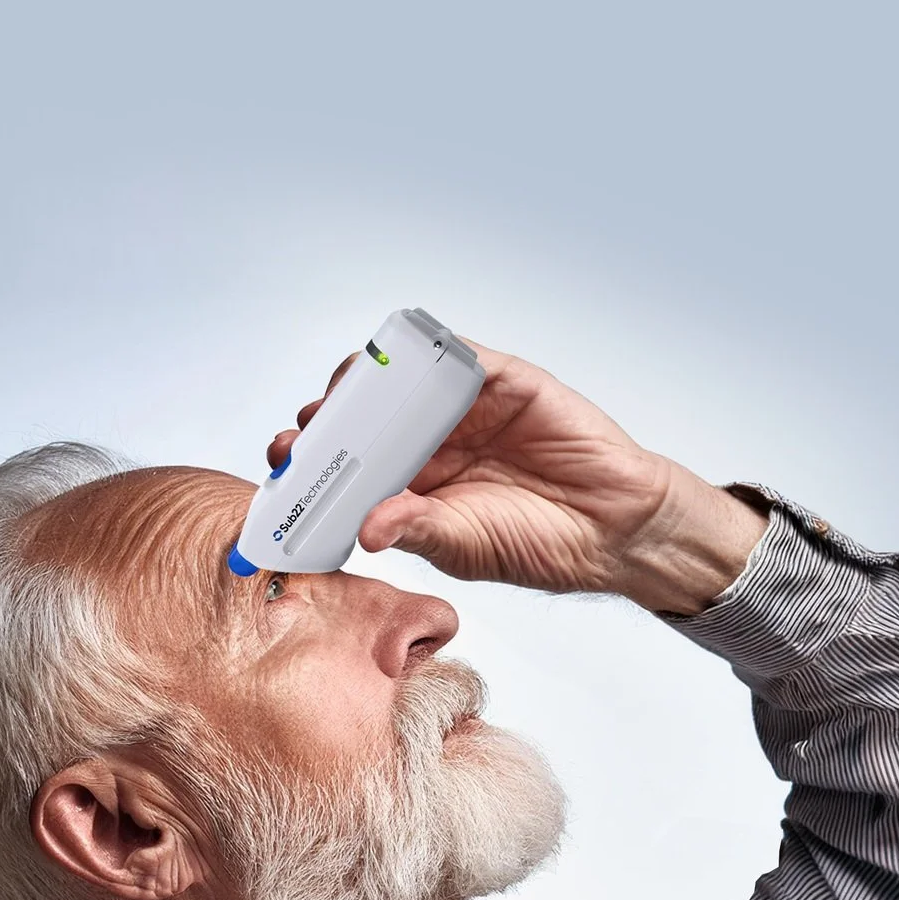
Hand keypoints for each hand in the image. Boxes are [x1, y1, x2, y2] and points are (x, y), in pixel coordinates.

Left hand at [267, 340, 768, 614]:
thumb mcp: (465, 546)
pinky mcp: (504, 383)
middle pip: (362, 415)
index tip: (284, 466)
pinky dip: (429, 353)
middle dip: (328, 419)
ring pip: (399, 380)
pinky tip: (401, 363)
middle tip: (305, 432)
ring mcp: (465, 410)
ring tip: (341, 395)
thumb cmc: (542, 544)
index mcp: (414, 486)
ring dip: (364, 381)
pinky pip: (458, 358)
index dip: (314, 462)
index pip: (349, 465)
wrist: (614, 528)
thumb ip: (418, 530)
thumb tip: (367, 529)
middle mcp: (431, 443)